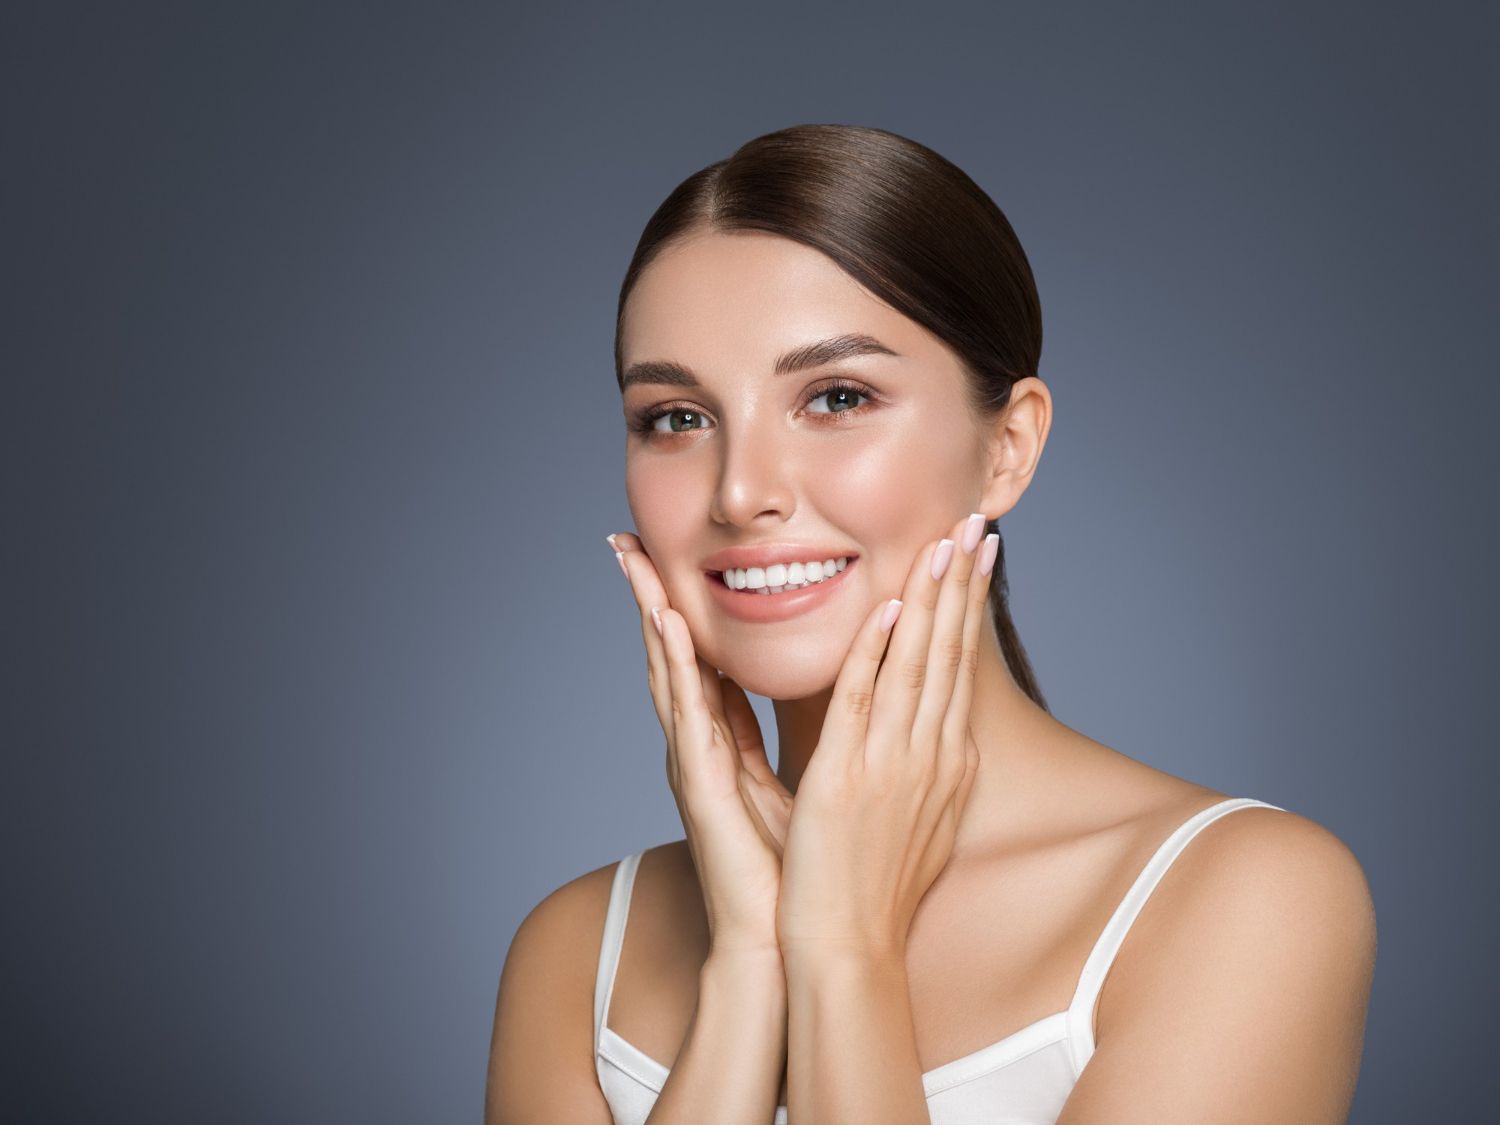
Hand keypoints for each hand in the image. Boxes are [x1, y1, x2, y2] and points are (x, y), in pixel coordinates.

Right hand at [608, 532, 794, 957]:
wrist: (791, 939)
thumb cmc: (795, 868)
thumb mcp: (798, 781)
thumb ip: (790, 736)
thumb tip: (820, 692)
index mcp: (722, 745)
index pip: (699, 662)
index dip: (681, 610)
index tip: (666, 562)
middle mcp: (700, 747)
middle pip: (672, 656)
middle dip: (648, 598)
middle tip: (626, 541)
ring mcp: (695, 764)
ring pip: (669, 673)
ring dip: (650, 614)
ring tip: (632, 562)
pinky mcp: (703, 784)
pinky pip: (690, 712)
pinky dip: (676, 665)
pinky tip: (667, 624)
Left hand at [774, 511, 997, 966]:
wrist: (849, 946)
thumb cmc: (877, 889)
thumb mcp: (923, 822)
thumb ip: (932, 772)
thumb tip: (944, 739)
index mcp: (946, 762)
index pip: (960, 668)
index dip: (970, 607)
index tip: (980, 556)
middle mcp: (930, 755)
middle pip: (949, 653)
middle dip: (963, 584)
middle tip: (977, 524)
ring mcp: (892, 762)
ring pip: (916, 663)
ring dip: (932, 597)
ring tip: (945, 541)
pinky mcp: (848, 774)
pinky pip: (864, 698)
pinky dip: (878, 650)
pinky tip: (890, 606)